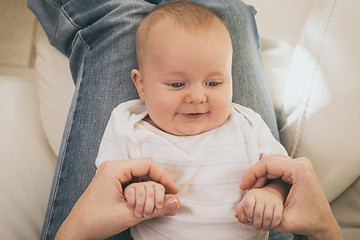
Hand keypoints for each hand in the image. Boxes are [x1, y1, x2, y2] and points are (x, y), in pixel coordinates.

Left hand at [55, 158, 179, 239]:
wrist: (77, 231)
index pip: (148, 164)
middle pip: (146, 170)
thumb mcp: (129, 214)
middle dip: (156, 188)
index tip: (173, 191)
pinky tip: (146, 207)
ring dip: (149, 194)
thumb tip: (175, 202)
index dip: (164, 177)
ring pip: (142, 178)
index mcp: (114, 168)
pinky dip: (143, 195)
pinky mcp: (115, 183)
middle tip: (163, 204)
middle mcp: (114, 167)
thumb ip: (155, 208)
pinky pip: (135, 184)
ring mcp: (114, 175)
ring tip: (151, 210)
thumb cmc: (96, 220)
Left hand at [235, 187, 282, 231]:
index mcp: (251, 195)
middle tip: (256, 228)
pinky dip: (273, 224)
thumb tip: (237, 216)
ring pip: (267, 217)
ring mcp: (271, 200)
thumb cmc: (255, 200)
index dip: (247, 214)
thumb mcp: (246, 202)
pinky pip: (277, 217)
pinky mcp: (279, 205)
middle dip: (256, 223)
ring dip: (265, 226)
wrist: (271, 193)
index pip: (247, 204)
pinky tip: (270, 226)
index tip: (249, 218)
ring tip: (263, 229)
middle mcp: (261, 196)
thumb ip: (240, 209)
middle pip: (258, 213)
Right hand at [239, 154, 341, 239]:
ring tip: (253, 189)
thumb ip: (264, 210)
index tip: (243, 187)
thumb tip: (246, 200)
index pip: (267, 163)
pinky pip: (276, 166)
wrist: (323, 223)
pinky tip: (261, 187)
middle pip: (268, 160)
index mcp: (299, 171)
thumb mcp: (282, 220)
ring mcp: (300, 164)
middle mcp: (300, 164)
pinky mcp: (298, 168)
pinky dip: (266, 175)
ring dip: (259, 175)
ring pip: (271, 162)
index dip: (251, 174)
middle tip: (246, 189)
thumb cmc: (307, 222)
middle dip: (254, 174)